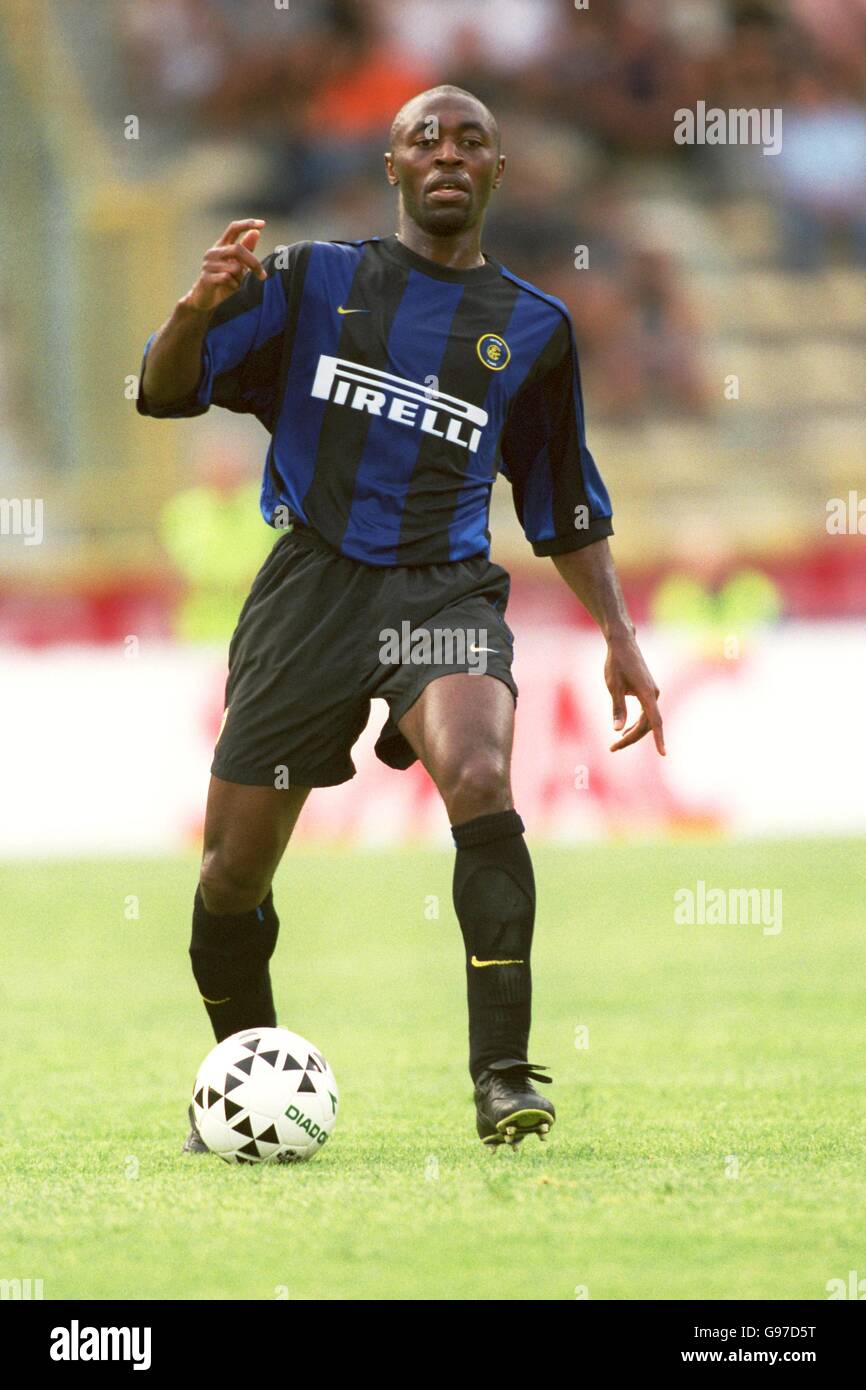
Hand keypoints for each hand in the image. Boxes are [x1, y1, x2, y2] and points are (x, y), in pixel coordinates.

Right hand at [181, 219, 266, 312]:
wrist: (205, 298)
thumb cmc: (224, 281)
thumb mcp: (238, 265)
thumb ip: (246, 250)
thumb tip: (256, 233)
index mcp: (221, 245)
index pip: (234, 228)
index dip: (247, 224)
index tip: (263, 224)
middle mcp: (214, 251)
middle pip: (238, 249)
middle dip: (253, 262)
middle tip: (262, 275)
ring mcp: (208, 264)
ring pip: (235, 267)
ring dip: (240, 278)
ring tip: (235, 283)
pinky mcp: (206, 277)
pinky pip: (228, 279)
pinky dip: (234, 286)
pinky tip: (229, 287)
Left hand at [605, 631, 664, 754]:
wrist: (623, 643)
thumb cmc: (616, 663)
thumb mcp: (613, 686)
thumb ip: (617, 708)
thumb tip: (617, 729)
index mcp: (647, 694)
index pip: (655, 722)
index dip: (659, 739)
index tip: (663, 753)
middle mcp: (653, 694)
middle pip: (647, 724)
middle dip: (631, 738)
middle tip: (613, 748)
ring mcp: (652, 693)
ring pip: (646, 719)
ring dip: (633, 732)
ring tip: (617, 743)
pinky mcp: (647, 691)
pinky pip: (646, 712)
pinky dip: (636, 722)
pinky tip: (625, 729)